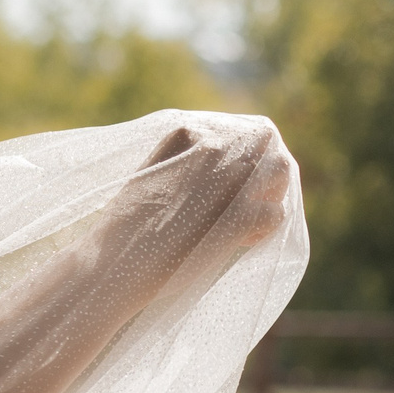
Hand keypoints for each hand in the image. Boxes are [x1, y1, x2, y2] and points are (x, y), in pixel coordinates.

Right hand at [91, 118, 293, 302]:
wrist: (112, 263)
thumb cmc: (124, 227)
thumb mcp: (151, 173)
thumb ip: (186, 160)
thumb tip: (222, 167)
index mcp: (187, 130)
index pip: (242, 128)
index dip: (245, 154)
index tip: (234, 178)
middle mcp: (214, 146)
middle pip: (266, 142)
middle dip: (262, 168)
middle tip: (248, 198)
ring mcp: (231, 180)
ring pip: (280, 170)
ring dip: (271, 192)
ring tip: (248, 217)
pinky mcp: (241, 217)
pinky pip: (276, 214)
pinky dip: (263, 229)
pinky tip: (241, 241)